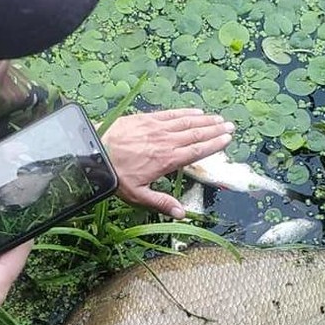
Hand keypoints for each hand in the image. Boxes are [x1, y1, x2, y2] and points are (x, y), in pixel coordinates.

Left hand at [100, 108, 233, 217]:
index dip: (214, 145)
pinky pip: (170, 114)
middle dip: (215, 130)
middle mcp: (166, 141)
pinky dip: (185, 112)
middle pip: (196, 133)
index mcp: (167, 160)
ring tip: (218, 118)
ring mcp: (156, 127)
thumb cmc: (115, 175)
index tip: (228, 140)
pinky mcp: (145, 118)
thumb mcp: (138, 195)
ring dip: (204, 119)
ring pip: (186, 122)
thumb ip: (161, 202)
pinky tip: (195, 110)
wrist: (94, 151)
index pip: (197, 151)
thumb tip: (181, 214)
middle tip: (230, 126)